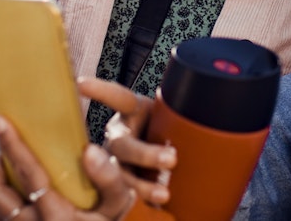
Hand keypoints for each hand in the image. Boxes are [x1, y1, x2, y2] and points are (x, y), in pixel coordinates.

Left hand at [0, 117, 136, 220]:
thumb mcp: (114, 206)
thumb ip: (108, 180)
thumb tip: (90, 152)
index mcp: (55, 217)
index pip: (29, 176)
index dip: (14, 147)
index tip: (3, 123)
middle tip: (5, 142)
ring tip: (8, 160)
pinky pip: (2, 210)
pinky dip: (5, 191)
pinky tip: (17, 180)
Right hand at [79, 79, 173, 206]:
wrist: (160, 161)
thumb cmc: (166, 131)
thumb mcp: (170, 117)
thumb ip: (179, 112)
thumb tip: (208, 99)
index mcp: (130, 112)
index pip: (118, 97)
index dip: (101, 91)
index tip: (83, 85)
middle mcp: (118, 137)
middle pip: (123, 145)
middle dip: (146, 154)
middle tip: (172, 158)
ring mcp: (115, 163)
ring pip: (120, 175)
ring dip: (142, 185)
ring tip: (164, 194)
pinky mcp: (118, 185)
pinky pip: (122, 196)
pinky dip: (140, 201)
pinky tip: (154, 206)